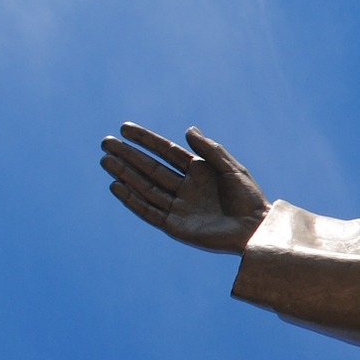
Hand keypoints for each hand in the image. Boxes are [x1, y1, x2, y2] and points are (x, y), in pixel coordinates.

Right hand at [100, 123, 269, 252]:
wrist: (254, 230)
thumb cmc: (248, 198)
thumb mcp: (232, 169)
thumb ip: (210, 150)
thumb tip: (187, 130)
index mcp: (199, 171)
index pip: (166, 151)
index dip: (146, 140)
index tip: (124, 128)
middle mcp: (185, 187)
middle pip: (151, 168)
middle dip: (128, 156)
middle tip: (106, 143)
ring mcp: (178, 206)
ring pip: (145, 187)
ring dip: (125, 174)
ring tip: (105, 161)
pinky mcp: (174, 226)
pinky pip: (148, 210)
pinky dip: (132, 199)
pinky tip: (116, 185)